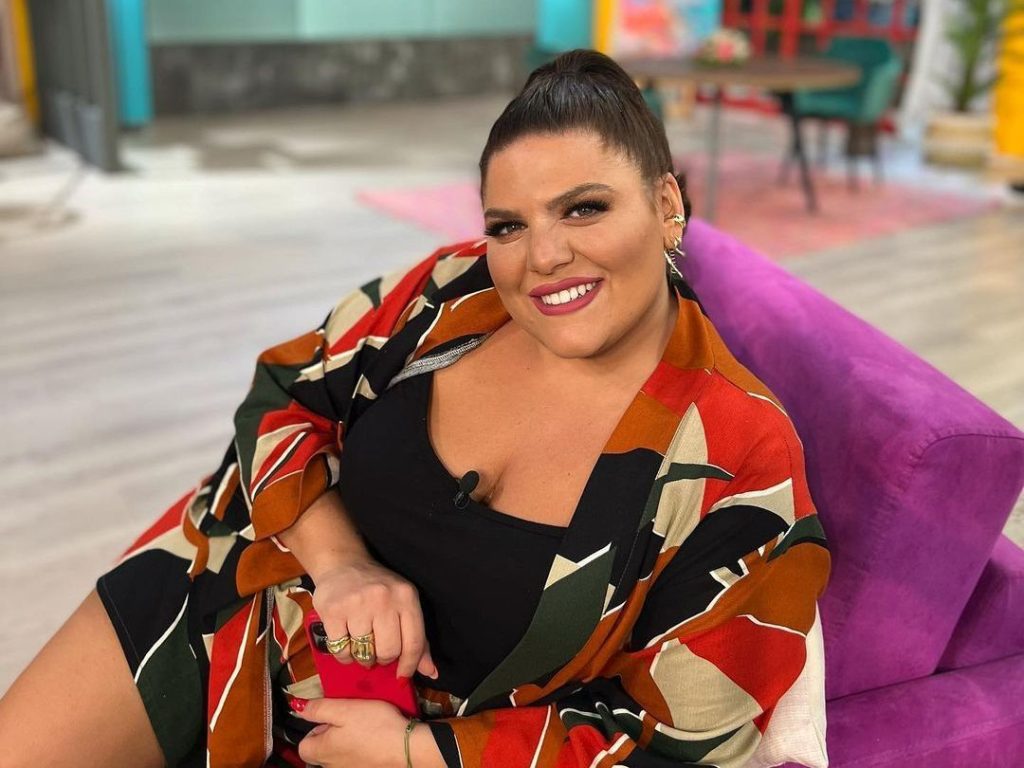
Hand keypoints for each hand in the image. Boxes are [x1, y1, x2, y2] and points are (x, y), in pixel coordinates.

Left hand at [292, 697, 426, 767]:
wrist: (407, 748)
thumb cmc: (375, 727)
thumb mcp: (345, 708)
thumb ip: (319, 709)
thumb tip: (299, 707)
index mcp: (322, 751)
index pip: (304, 745)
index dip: (315, 728)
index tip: (332, 717)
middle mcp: (332, 766)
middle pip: (322, 751)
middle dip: (332, 735)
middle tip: (350, 719)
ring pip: (339, 755)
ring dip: (347, 742)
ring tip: (364, 728)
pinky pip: (355, 758)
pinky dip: (361, 749)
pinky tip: (374, 739)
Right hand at [312, 558, 439, 679]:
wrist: (343, 564)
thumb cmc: (379, 588)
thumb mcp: (404, 604)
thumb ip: (418, 639)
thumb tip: (431, 672)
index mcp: (407, 597)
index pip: (414, 643)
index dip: (410, 666)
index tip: (402, 675)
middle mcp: (384, 598)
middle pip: (389, 651)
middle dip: (383, 659)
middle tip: (377, 653)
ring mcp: (357, 604)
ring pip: (364, 653)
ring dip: (362, 658)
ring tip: (361, 646)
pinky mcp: (333, 611)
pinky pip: (341, 650)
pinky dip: (344, 656)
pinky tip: (346, 642)